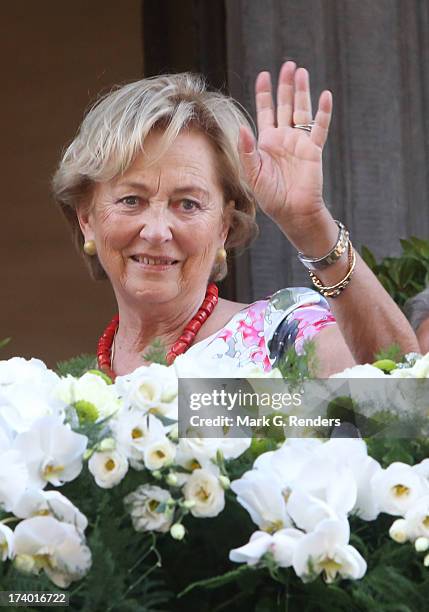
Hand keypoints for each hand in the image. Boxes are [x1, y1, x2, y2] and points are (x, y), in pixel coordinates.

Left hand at [238, 61, 332, 243]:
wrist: (292, 212)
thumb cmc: (271, 197)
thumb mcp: (253, 174)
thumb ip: (247, 152)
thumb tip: (242, 128)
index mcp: (266, 143)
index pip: (265, 111)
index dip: (264, 93)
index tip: (264, 75)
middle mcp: (283, 139)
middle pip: (285, 105)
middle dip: (285, 86)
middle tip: (288, 65)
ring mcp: (299, 143)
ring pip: (301, 111)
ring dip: (302, 92)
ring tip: (301, 72)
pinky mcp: (313, 150)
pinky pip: (319, 128)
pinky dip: (323, 112)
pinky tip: (325, 96)